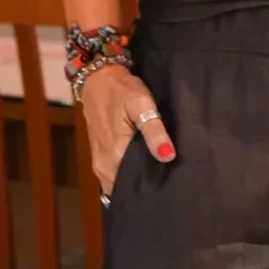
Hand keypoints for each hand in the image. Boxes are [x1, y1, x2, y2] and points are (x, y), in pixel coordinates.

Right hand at [79, 63, 175, 196]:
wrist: (98, 78)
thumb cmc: (121, 90)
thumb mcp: (141, 104)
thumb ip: (154, 131)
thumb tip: (168, 157)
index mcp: (114, 158)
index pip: (135, 188)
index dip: (153, 190)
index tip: (171, 188)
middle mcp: (104, 168)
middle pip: (127, 189)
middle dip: (147, 188)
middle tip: (170, 183)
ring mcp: (99, 164)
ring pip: (120, 184)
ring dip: (137, 181)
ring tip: (161, 177)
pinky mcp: (99, 157)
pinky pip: (115, 176)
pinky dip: (129, 174)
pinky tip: (146, 167)